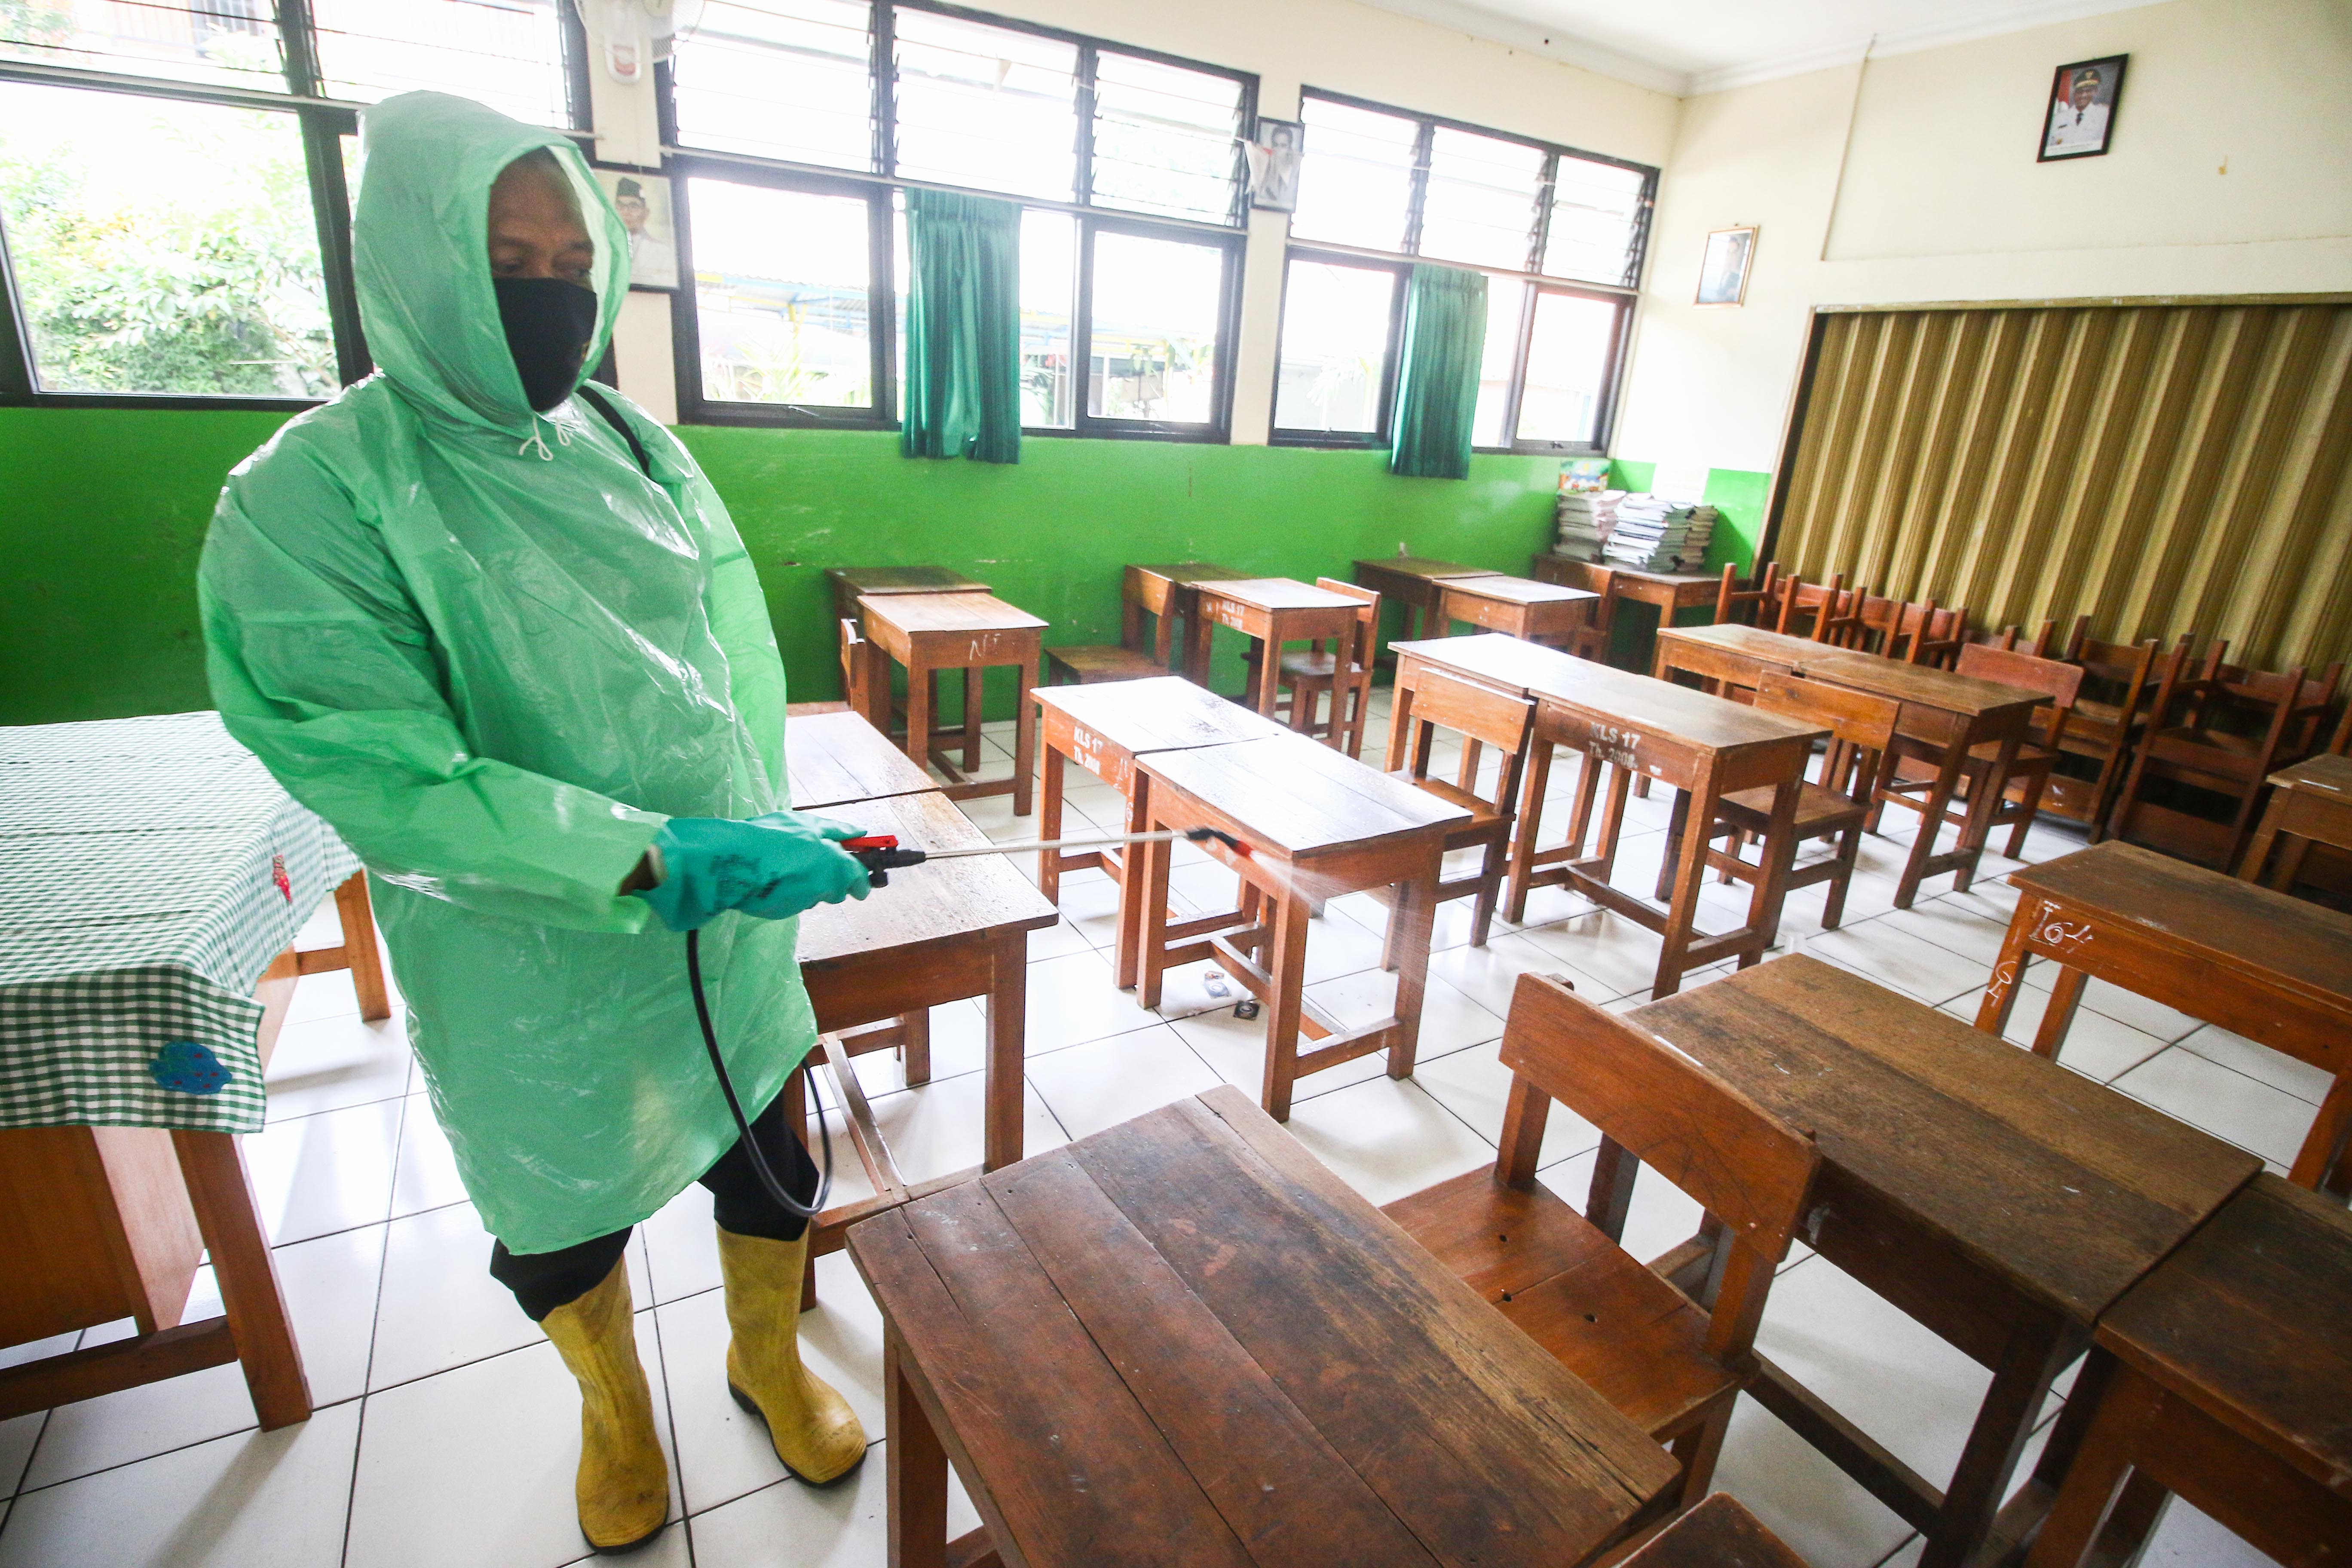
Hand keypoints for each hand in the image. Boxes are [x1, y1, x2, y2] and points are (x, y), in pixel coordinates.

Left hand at [632, 813, 870, 931]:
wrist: (713, 867)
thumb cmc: (776, 865)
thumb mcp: (826, 868)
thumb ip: (848, 875)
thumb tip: (861, 886)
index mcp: (812, 826)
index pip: (844, 832)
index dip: (860, 844)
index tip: (876, 852)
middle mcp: (787, 831)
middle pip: (819, 854)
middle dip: (828, 876)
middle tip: (830, 894)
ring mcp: (761, 847)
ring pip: (793, 871)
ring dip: (799, 888)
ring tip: (793, 901)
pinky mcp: (740, 866)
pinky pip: (767, 881)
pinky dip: (773, 893)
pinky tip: (767, 902)